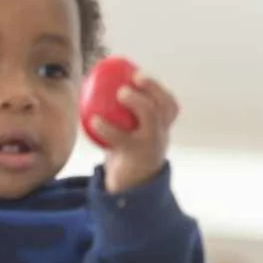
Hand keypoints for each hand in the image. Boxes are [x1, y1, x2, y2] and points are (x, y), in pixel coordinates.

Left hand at [94, 71, 179, 192]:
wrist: (128, 189)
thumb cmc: (124, 155)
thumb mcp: (129, 134)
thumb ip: (121, 116)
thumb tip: (95, 89)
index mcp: (160, 128)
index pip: (169, 105)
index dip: (158, 89)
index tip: (138, 74)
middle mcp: (160, 135)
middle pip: (165, 108)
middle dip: (153, 89)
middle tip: (133, 78)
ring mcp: (150, 146)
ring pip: (152, 120)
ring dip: (139, 103)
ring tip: (121, 93)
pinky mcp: (134, 156)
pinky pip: (122, 139)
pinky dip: (107, 128)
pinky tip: (93, 120)